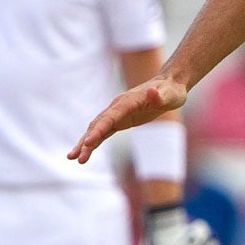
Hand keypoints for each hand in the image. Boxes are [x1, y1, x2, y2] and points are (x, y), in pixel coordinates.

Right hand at [69, 74, 187, 164]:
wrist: (169, 85)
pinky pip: (104, 131)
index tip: (88, 142)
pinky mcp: (120, 119)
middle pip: (98, 125)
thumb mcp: (170, 95)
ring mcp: (117, 113)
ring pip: (97, 128)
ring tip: (73, 158)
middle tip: (75, 157)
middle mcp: (118, 106)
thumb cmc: (170, 91)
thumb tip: (153, 92)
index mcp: (128, 102)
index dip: (98, 130)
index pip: (110, 117)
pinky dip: (93, 141)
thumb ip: (160, 95)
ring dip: (85, 143)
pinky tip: (85, 152)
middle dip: (86, 141)